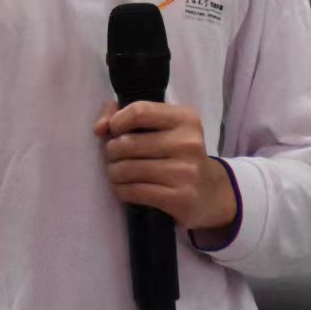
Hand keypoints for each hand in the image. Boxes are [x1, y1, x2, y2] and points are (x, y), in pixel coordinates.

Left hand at [94, 101, 238, 236]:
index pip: (139, 111)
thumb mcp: (164, 127)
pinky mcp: (180, 198)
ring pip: (128, 169)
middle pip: (128, 143)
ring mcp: (186, 172)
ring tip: (115, 174)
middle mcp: (188, 143)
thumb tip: (99, 128)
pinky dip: (121, 190)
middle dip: (110, 151)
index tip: (113, 131)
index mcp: (186, 119)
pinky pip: (135, 191)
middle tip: (113, 157)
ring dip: (113, 173)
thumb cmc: (178, 154)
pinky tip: (123, 189)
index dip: (117, 121)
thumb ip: (127, 115)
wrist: (211, 193)